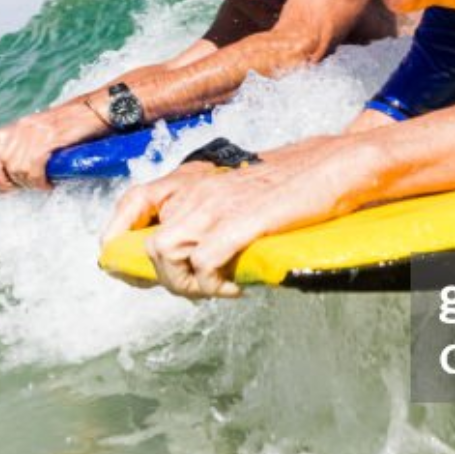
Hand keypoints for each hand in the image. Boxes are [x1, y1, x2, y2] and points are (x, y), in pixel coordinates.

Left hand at [0, 104, 92, 191]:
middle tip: (25, 189)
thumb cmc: (70, 128)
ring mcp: (33, 132)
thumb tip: (9, 176)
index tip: (4, 190)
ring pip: (15, 169)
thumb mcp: (38, 137)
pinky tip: (49, 182)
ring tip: (42, 183)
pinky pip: (34, 165)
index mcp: (9, 131)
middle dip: (8, 185)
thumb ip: (21, 151)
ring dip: (28, 183)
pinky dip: (40, 180)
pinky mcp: (49, 136)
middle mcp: (17, 129)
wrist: (97, 109)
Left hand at [102, 137, 377, 299]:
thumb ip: (213, 213)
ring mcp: (216, 204)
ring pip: (165, 255)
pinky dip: (215, 284)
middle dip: (169, 279)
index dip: (117, 239)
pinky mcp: (240, 221)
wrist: (337, 165)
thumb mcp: (241, 190)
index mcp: (196, 179)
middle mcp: (197, 189)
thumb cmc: (296, 182)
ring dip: (188, 284)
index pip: (135, 202)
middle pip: (150, 245)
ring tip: (219, 288)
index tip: (120, 268)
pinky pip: (202, 262)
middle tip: (201, 288)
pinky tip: (238, 286)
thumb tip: (196, 253)